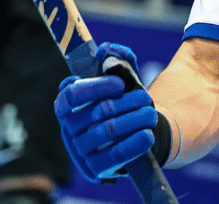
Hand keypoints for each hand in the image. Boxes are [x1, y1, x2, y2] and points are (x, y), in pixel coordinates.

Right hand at [54, 43, 157, 181]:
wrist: (136, 133)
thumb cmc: (124, 102)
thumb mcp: (124, 77)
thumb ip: (118, 58)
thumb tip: (106, 50)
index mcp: (67, 105)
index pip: (71, 95)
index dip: (96, 87)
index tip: (120, 84)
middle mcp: (69, 128)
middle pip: (97, 112)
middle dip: (127, 103)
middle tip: (146, 99)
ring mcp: (80, 150)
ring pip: (107, 132)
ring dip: (134, 120)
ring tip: (151, 114)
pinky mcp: (94, 168)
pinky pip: (114, 156)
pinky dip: (133, 144)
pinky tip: (148, 135)